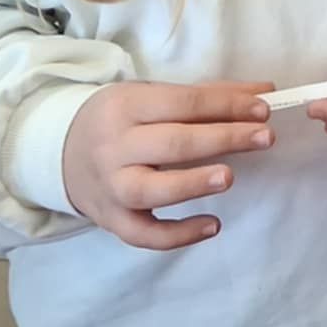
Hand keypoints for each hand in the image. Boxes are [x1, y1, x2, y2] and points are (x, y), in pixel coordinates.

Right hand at [61, 79, 274, 249]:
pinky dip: (176, 235)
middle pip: (172, 143)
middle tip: (265, 138)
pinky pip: (142, 234)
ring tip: (229, 178)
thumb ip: (208, 95)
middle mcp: (115, 146)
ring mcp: (110, 186)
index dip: (226, 105)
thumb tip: (265, 90)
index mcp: (127, 106)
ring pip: (150, 189)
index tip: (263, 110)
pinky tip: (212, 226)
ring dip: (192, 184)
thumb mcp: (154, 95)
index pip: (183, 103)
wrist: (60, 152)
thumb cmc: (122, 119)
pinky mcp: (111, 220)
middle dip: (222, 139)